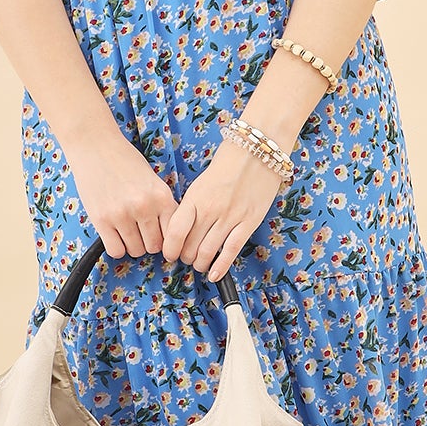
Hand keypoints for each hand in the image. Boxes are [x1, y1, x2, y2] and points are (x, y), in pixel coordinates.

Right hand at [64, 130, 178, 257]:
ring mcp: (122, 214)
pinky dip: (117, 247)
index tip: (160, 237)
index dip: (167, 238)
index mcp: (161, 196)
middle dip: (149, 242)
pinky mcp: (101, 220)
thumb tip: (169, 236)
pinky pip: (116, 251)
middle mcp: (144, 207)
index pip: (173, 234)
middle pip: (155, 246)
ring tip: (127, 230)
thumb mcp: (154, 180)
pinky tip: (115, 235)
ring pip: (136, 250)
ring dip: (132, 244)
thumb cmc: (125, 161)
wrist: (96, 146)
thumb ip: (163, 206)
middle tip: (141, 232)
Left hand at [163, 135, 283, 280]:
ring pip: (208, 252)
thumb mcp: (201, 184)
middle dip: (185, 258)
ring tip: (200, 265)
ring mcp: (230, 217)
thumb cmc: (228, 164)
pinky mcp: (249, 222)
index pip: (175, 231)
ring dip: (201, 264)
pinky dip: (221, 267)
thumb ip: (191, 207)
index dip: (169, 248)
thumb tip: (182, 231)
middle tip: (186, 259)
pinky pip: (231, 250)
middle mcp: (210, 209)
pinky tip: (214, 274)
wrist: (257, 150)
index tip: (169, 254)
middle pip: (190, 245)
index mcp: (194, 198)